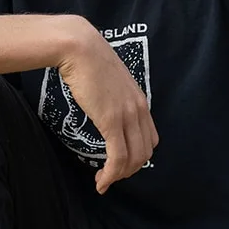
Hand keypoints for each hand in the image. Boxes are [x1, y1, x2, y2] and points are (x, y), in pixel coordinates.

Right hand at [56, 16, 158, 194]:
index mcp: (139, 100)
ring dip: (120, 176)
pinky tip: (101, 181)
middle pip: (145, 152)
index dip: (137, 155)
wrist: (79, 47)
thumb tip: (100, 100)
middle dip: (129, 169)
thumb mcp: (107, 78)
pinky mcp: (111, 120)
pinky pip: (117, 157)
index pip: (149, 138)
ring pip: (133, 159)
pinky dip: (111, 174)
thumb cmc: (86, 58)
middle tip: (111, 175)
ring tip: (103, 181)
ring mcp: (127, 115)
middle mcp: (139, 109)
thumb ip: (111, 92)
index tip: (119, 161)